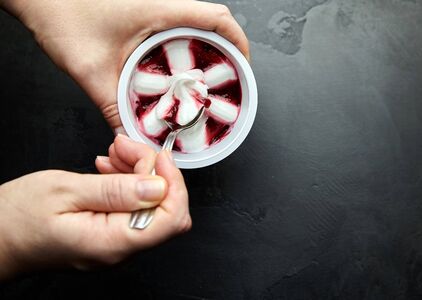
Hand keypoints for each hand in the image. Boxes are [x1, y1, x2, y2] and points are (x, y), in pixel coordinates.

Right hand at [0, 135, 190, 279]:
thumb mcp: (65, 191)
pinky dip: (127, 182)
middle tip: (127, 148)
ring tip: (113, 153)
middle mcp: (120, 248)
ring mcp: (116, 243)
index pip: (172, 218)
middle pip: (166, 209)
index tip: (157, 157)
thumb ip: (116, 190)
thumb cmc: (16, 218)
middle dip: (155, 172)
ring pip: (151, 205)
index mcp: (113, 242)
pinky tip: (109, 168)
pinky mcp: (110, 234)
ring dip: (139, 173)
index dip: (173, 183)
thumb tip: (159, 186)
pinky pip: (133, 207)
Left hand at [1, 0, 249, 133]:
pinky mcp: (144, 16)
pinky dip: (185, 50)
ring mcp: (153, 9)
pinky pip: (176, 30)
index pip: (215, 17)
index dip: (238, 40)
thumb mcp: (91, 71)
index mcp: (158, 11)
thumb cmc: (61, 16)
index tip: (243, 66)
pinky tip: (175, 73)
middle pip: (213, 21)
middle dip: (227, 49)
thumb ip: (112, 109)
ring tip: (205, 80)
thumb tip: (129, 136)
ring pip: (196, 25)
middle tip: (227, 79)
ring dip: (206, 50)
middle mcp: (161, 7)